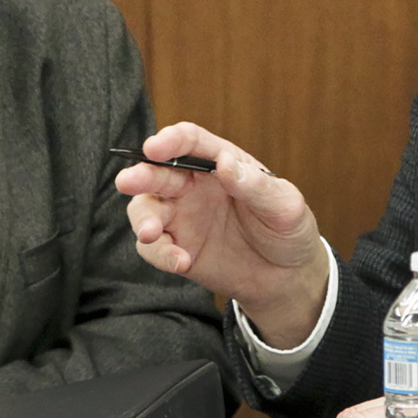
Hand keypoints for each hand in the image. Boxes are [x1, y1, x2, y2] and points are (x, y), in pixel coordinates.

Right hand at [115, 121, 329, 345]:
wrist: (287, 277)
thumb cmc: (288, 229)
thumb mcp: (285, 205)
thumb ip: (256, 185)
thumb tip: (225, 163)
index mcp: (220, 162)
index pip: (190, 142)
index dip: (171, 140)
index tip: (155, 147)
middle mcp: (194, 185)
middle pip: (157, 172)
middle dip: (140, 175)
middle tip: (128, 182)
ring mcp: (182, 217)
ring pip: (145, 208)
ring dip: (142, 218)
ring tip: (152, 233)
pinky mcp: (176, 247)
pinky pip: (154, 248)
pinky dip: (160, 254)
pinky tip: (180, 262)